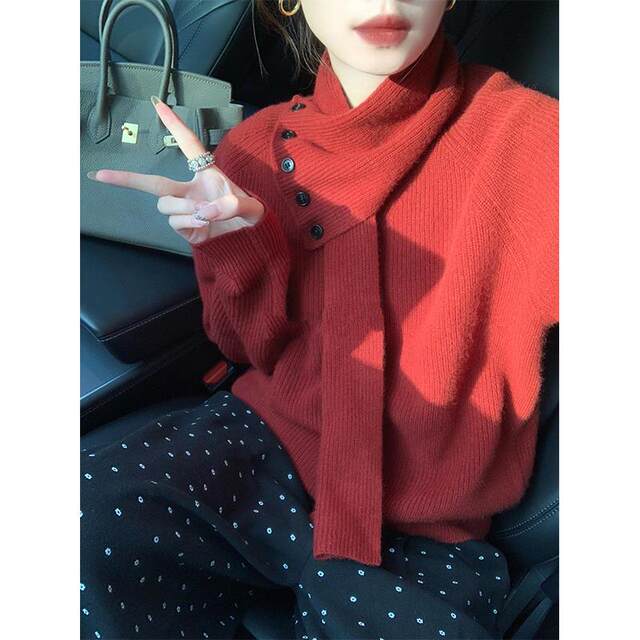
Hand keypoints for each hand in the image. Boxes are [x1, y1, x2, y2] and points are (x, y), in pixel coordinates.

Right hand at [87, 96, 264, 245]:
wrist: (250, 239)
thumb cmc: (250, 214)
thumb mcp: (251, 208)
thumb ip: (232, 206)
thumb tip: (204, 210)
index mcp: (206, 173)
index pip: (188, 145)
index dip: (174, 124)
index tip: (157, 103)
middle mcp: (189, 188)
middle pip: (153, 181)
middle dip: (126, 178)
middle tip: (99, 175)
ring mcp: (184, 208)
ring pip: (165, 203)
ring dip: (184, 208)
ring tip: (206, 214)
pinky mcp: (183, 226)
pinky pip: (174, 221)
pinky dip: (189, 222)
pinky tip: (203, 224)